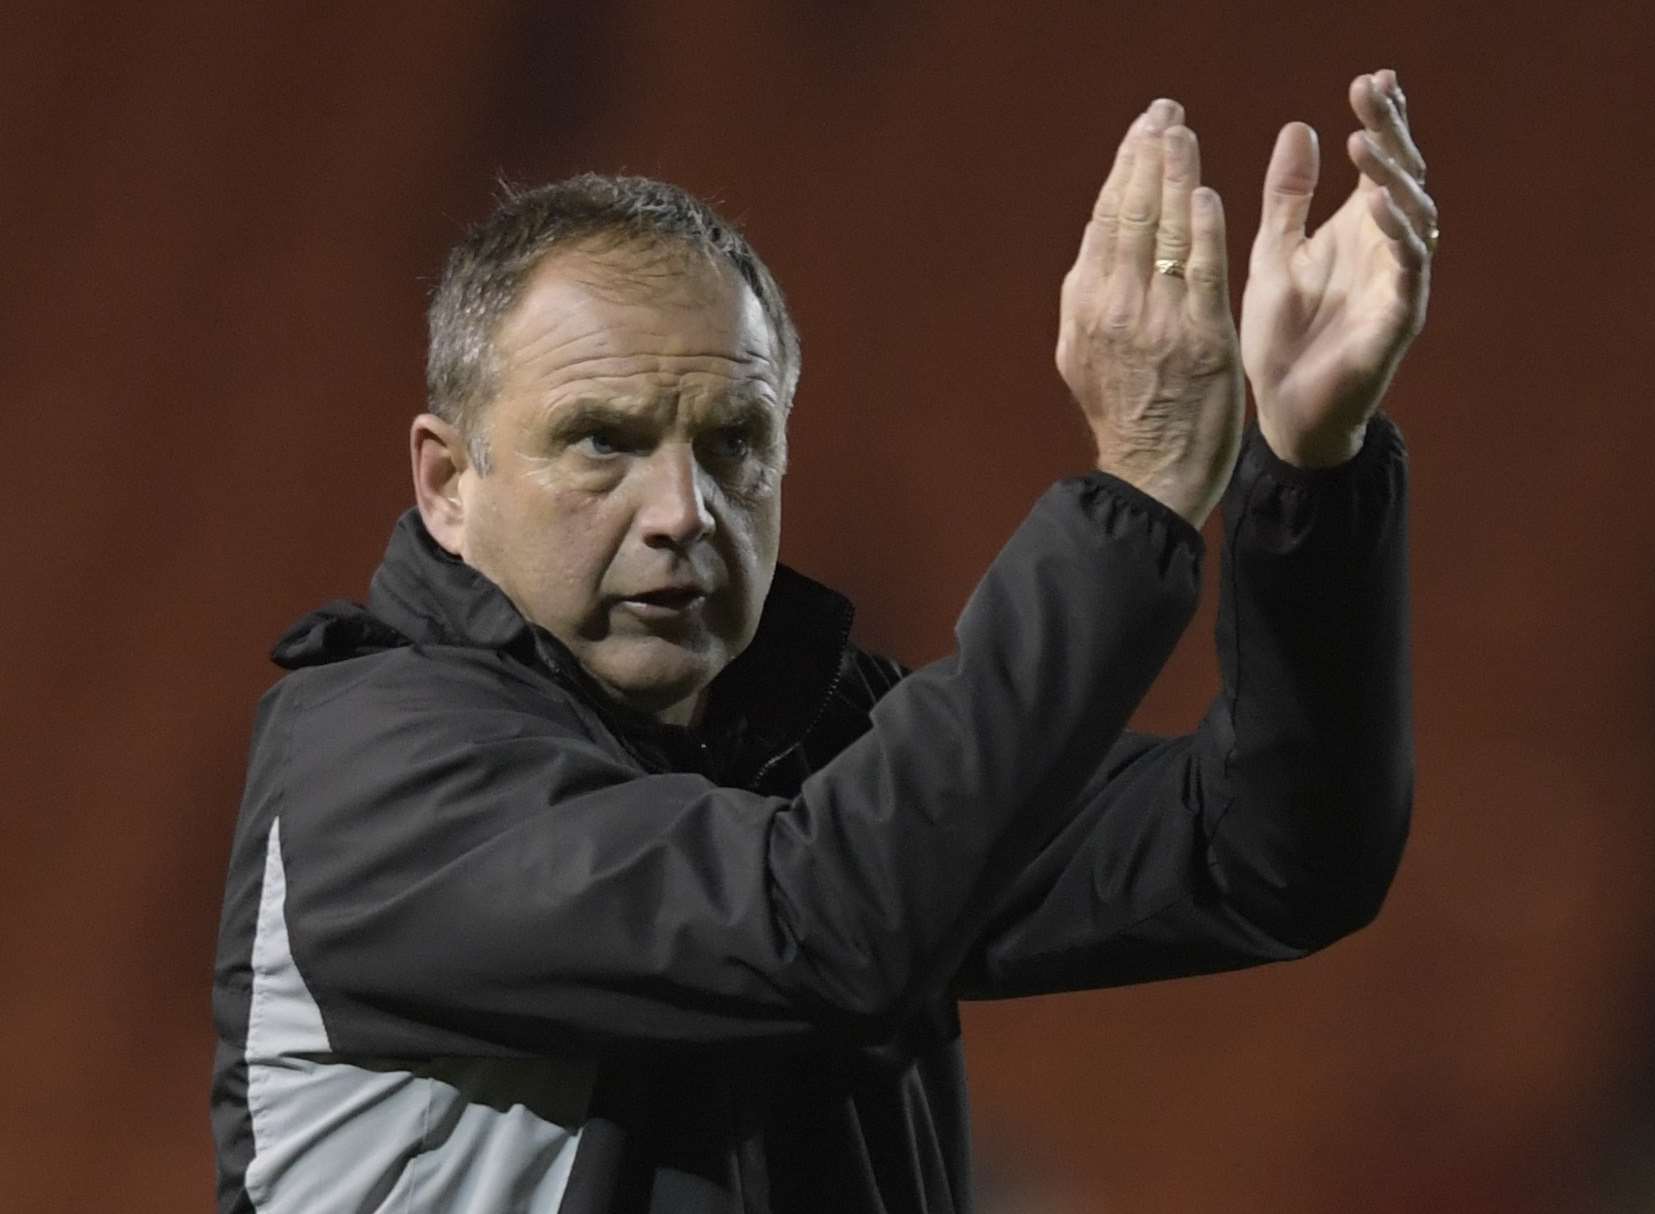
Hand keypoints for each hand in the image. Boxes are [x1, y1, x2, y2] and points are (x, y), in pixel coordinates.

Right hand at [1057, 99, 1244, 527]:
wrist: (1153, 474)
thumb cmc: (1127, 416)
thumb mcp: (1086, 354)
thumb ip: (1093, 301)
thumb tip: (1098, 252)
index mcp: (1085, 306)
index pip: (1103, 221)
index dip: (1121, 171)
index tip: (1139, 133)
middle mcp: (1113, 306)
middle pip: (1128, 214)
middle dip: (1146, 156)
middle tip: (1163, 114)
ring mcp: (1155, 320)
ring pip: (1161, 232)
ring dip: (1173, 176)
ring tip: (1182, 134)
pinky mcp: (1200, 337)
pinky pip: (1200, 270)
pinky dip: (1201, 229)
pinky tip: (1205, 195)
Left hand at [1241, 69, 1436, 466]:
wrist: (1284, 412)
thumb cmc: (1283, 336)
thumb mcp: (1275, 253)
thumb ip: (1288, 196)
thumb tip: (1300, 126)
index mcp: (1358, 229)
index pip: (1380, 162)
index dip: (1382, 119)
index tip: (1369, 79)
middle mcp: (1387, 249)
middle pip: (1405, 176)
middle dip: (1392, 132)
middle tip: (1371, 92)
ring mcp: (1397, 283)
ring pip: (1416, 217)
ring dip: (1392, 177)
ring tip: (1365, 141)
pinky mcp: (1397, 321)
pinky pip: (1409, 272)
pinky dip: (1399, 237)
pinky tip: (1378, 207)